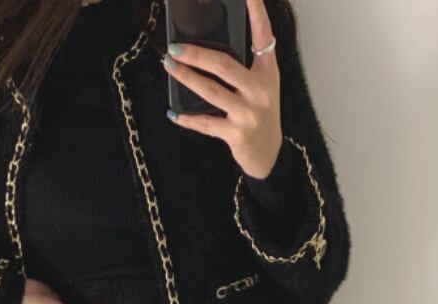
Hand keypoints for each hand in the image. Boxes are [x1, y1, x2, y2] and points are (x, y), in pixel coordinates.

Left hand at [162, 0, 282, 179]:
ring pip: (211, 91)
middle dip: (196, 53)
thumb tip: (208, 48)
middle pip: (224, 65)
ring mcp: (248, 114)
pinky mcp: (237, 134)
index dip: (256, 12)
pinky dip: (187, 118)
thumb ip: (244, 66)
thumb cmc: (259, 114)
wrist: (269, 155)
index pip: (263, 37)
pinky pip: (206, 123)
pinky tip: (173, 112)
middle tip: (174, 46)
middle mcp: (260, 91)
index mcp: (268, 73)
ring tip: (168, 66)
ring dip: (186, 78)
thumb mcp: (261, 87)